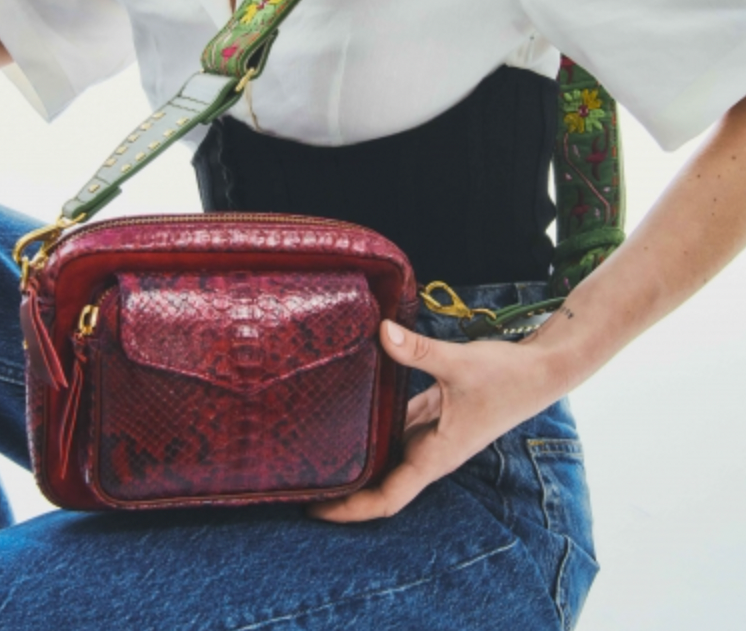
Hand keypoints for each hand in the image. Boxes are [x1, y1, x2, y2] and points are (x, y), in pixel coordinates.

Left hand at [306, 318, 562, 522]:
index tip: (314, 509)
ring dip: (356, 456)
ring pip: (385, 453)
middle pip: (379, 481)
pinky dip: (372, 421)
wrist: (542, 369)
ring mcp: (431, 433)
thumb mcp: (460, 363)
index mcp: (435, 456)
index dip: (350, 508)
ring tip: (311, 449)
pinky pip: (395, 424)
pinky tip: (347, 407)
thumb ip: (418, 351)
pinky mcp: (433, 412)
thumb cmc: (508, 375)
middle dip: (343, 487)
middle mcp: (429, 451)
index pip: (386, 497)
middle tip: (297, 479)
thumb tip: (380, 331)